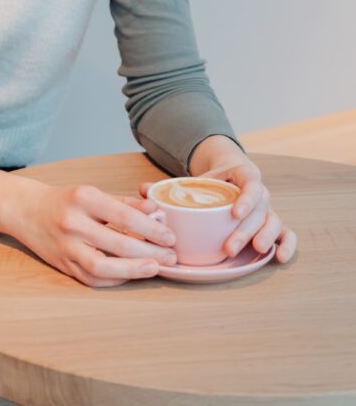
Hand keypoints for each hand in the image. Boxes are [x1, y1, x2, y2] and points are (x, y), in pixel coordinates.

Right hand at [5, 180, 179, 287]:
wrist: (26, 210)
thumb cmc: (65, 200)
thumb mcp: (93, 193)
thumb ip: (125, 203)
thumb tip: (155, 212)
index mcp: (83, 198)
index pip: (124, 216)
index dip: (151, 228)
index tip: (169, 236)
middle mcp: (73, 223)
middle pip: (118, 243)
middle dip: (149, 252)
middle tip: (170, 255)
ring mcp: (66, 247)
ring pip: (104, 267)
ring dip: (134, 270)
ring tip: (155, 268)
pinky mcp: (63, 265)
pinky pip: (92, 278)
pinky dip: (115, 279)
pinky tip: (132, 274)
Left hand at [138, 157, 297, 263]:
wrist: (230, 170)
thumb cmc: (210, 179)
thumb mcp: (195, 177)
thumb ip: (170, 185)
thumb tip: (142, 190)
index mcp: (242, 175)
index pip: (250, 183)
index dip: (245, 199)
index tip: (233, 212)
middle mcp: (259, 192)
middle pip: (260, 210)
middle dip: (245, 230)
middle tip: (229, 247)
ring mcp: (267, 208)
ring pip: (274, 221)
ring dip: (265, 236)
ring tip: (255, 250)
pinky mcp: (271, 223)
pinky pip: (286, 233)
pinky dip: (287, 244)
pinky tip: (280, 258)